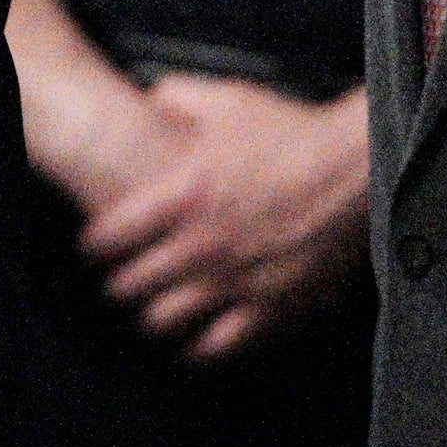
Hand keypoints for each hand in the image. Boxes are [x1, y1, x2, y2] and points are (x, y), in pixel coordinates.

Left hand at [75, 77, 370, 360]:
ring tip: (146, 315)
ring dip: (149, 318)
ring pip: (165, 321)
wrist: (356, 169)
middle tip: (114, 285)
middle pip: (129, 285)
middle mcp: (201, 244)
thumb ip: (176, 97)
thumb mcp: (227, 100)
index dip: (92, 246)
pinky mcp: (271, 308)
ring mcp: (235, 281)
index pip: (107, 238)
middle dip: (115, 286)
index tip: (91, 249)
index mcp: (182, 196)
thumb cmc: (293, 133)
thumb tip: (147, 96)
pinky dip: (197, 350)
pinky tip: (190, 346)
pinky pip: (219, 346)